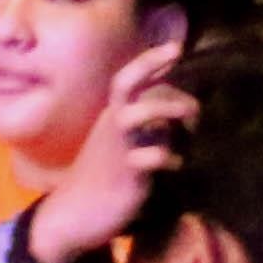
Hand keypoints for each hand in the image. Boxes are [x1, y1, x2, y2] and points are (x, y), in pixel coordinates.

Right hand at [27, 40, 195, 262]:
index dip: (150, 61)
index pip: (128, 79)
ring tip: (188, 122)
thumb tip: (179, 117)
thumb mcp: (122, 147)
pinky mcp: (125, 174)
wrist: (74, 214)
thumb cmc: (102, 178)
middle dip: (152, 68)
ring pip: (137, 114)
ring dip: (166, 110)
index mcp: (112, 117)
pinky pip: (149, 158)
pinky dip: (169, 157)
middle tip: (180, 62)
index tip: (175, 47)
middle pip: (125, 84)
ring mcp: (117, 148)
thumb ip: (147, 130)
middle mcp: (112, 125)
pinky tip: (176, 164)